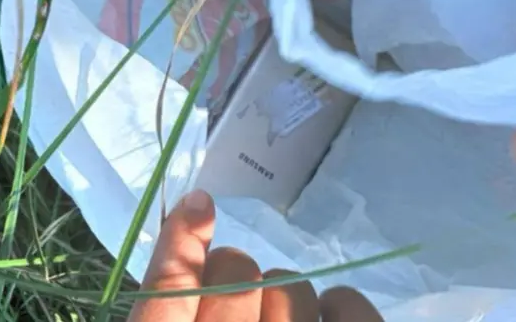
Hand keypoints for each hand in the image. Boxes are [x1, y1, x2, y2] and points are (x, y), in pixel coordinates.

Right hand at [127, 189, 382, 321]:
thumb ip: (172, 306)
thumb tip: (192, 220)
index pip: (164, 298)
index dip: (178, 247)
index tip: (199, 203)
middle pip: (235, 275)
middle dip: (236, 275)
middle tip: (237, 302)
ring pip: (291, 285)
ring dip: (287, 298)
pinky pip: (351, 308)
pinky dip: (344, 305)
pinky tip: (331, 316)